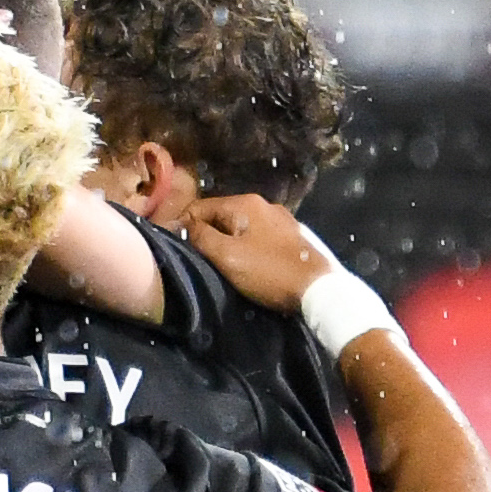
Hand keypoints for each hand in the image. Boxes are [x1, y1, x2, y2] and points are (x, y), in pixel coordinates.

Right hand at [179, 191, 345, 316]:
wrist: (318, 288)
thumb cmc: (268, 271)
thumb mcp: (227, 256)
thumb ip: (201, 237)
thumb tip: (181, 225)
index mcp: (245, 203)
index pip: (200, 206)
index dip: (182, 225)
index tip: (172, 247)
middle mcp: (263, 204)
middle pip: (221, 214)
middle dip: (204, 233)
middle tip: (194, 258)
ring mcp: (280, 218)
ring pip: (240, 225)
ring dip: (225, 240)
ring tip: (217, 262)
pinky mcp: (291, 234)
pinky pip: (257, 234)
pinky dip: (244, 244)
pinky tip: (244, 262)